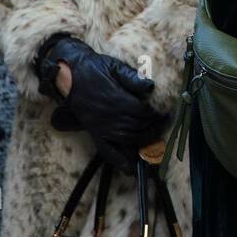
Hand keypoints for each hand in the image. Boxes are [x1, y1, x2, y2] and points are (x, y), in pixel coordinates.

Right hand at [45, 37, 167, 168]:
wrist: (72, 76)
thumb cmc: (95, 69)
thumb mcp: (114, 67)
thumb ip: (132, 77)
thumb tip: (150, 87)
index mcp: (117, 100)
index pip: (142, 113)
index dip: (155, 115)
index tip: (164, 113)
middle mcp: (110, 117)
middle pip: (138, 127)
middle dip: (153, 127)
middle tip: (163, 124)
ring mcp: (102, 127)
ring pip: (127, 139)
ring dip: (143, 141)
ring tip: (154, 138)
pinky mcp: (95, 134)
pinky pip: (108, 151)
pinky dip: (120, 161)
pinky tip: (130, 169)